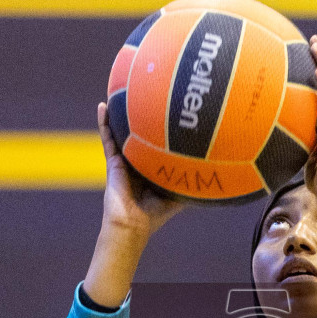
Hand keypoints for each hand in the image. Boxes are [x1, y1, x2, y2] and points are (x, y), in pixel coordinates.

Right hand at [97, 101, 186, 237]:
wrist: (132, 225)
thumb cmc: (154, 215)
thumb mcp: (176, 196)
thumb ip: (189, 183)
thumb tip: (214, 177)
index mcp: (151, 168)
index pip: (156, 144)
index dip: (161, 130)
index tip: (169, 111)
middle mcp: (138, 161)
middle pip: (139, 133)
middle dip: (141, 117)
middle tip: (146, 95)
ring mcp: (124, 160)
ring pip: (121, 132)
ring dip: (119, 114)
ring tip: (120, 92)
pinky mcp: (112, 161)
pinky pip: (107, 137)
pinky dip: (104, 122)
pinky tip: (103, 106)